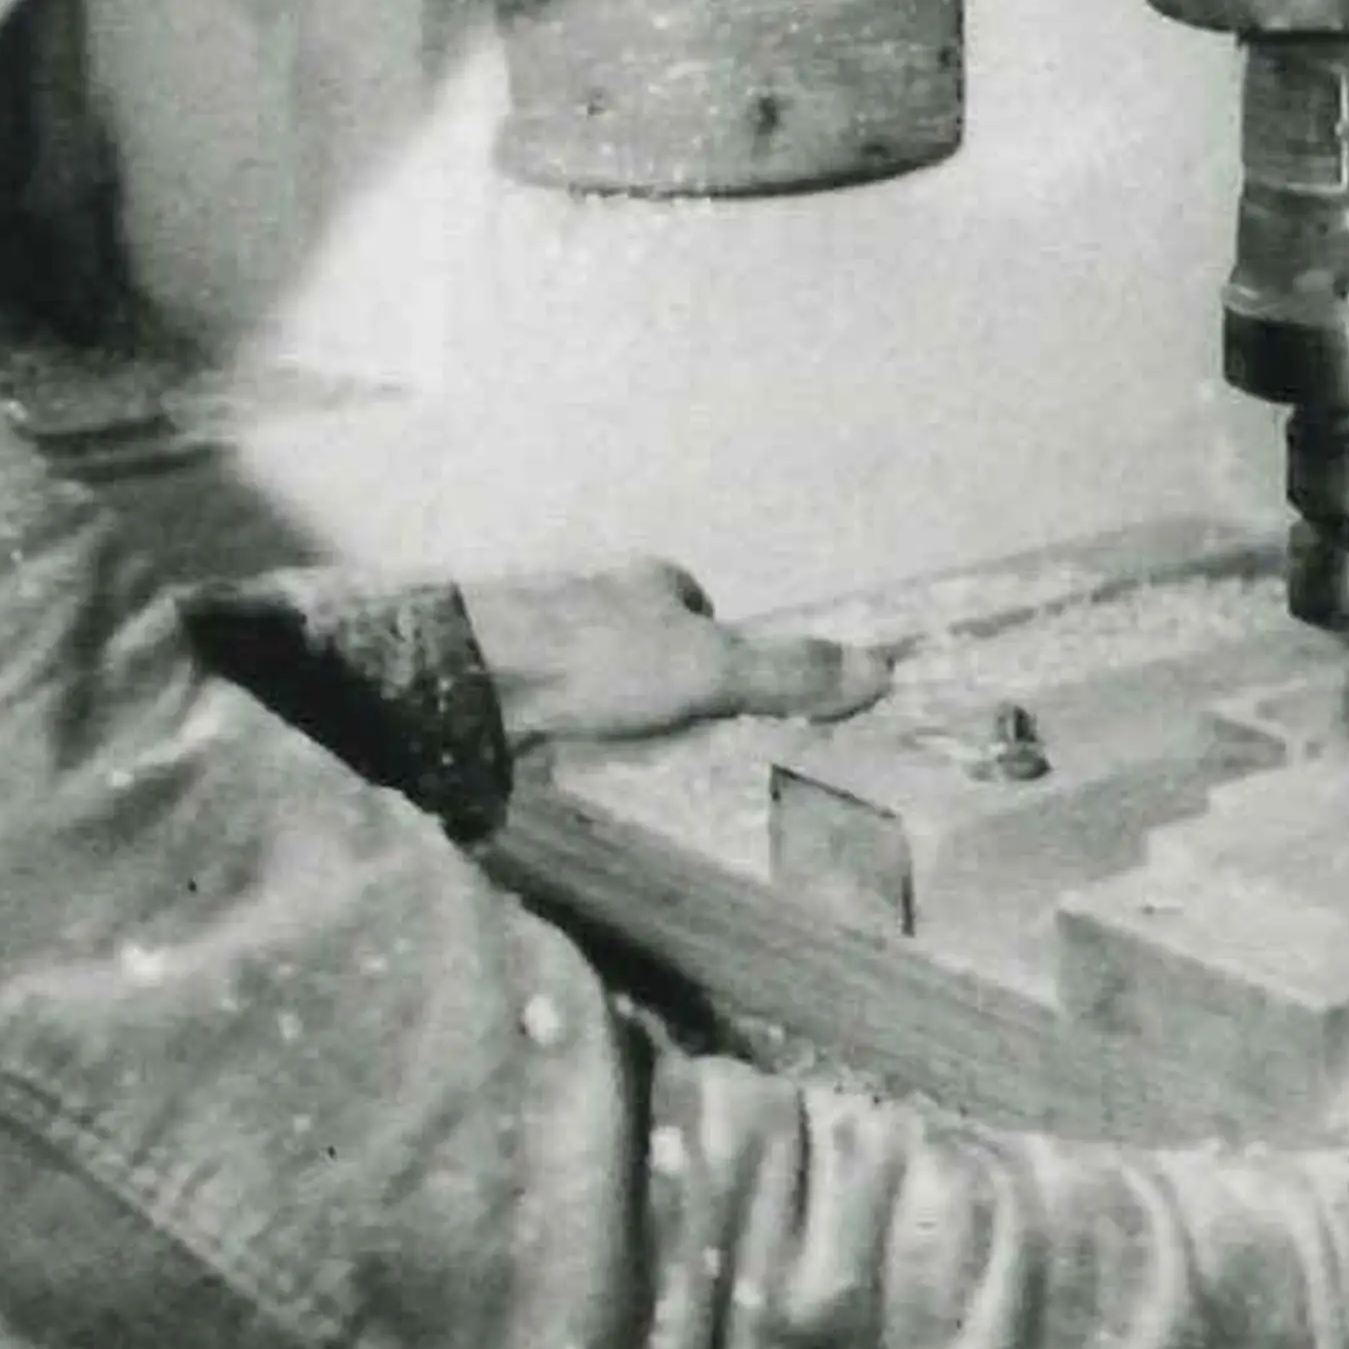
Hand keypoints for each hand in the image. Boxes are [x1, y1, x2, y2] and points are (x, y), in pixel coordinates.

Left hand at [462, 559, 891, 748]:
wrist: (468, 683)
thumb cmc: (593, 660)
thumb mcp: (707, 669)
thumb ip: (785, 673)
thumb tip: (880, 670)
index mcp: (646, 582)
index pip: (700, 611)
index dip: (723, 656)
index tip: (733, 707)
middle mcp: (596, 601)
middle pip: (652, 646)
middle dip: (668, 689)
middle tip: (688, 747)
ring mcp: (546, 643)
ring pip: (601, 681)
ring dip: (617, 717)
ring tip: (633, 766)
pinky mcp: (506, 685)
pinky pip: (557, 710)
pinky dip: (571, 734)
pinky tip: (575, 766)